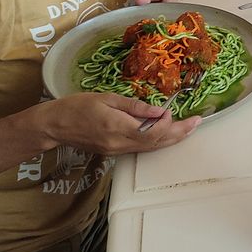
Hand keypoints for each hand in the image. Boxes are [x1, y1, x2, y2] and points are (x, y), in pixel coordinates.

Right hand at [40, 92, 199, 154]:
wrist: (54, 126)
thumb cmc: (77, 106)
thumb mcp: (106, 98)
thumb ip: (133, 106)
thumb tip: (158, 111)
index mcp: (117, 128)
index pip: (151, 132)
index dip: (166, 123)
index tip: (171, 110)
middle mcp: (119, 144)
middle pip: (156, 143)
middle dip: (179, 134)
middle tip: (197, 123)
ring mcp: (117, 151)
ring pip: (150, 148)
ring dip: (171, 139)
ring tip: (188, 129)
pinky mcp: (114, 153)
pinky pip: (141, 149)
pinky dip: (157, 142)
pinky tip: (166, 134)